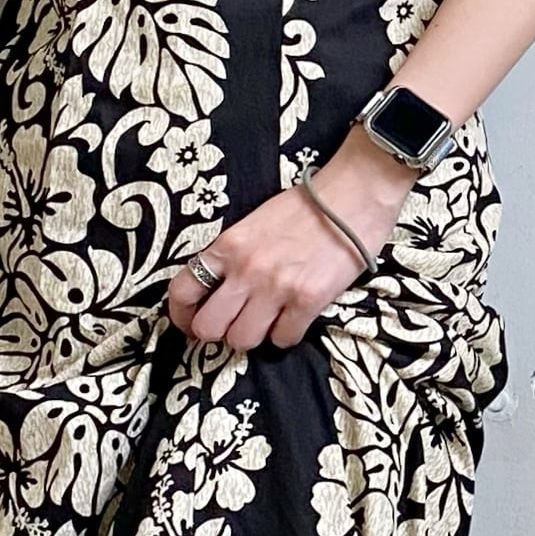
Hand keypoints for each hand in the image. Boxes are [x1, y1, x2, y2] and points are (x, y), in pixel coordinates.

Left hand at [168, 141, 413, 350]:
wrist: (353, 196)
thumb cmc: (305, 207)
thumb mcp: (253, 224)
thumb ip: (232, 255)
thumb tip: (220, 289)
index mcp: (227, 245)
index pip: (183, 290)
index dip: (181, 315)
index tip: (190, 322)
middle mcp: (246, 269)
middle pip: (208, 327)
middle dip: (217, 332)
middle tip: (232, 326)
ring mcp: (276, 288)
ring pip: (242, 340)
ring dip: (253, 336)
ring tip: (266, 321)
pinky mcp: (308, 301)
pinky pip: (283, 339)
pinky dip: (286, 334)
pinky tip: (294, 318)